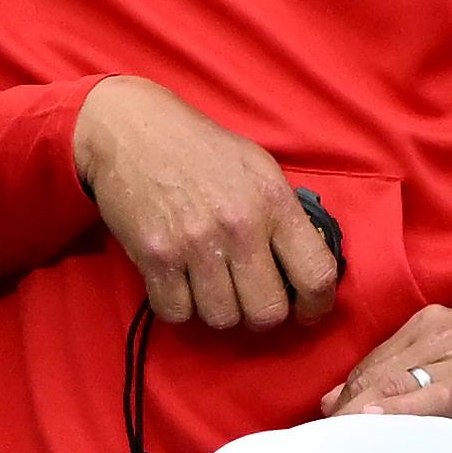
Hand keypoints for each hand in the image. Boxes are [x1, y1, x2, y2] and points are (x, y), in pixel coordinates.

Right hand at [73, 76, 338, 330]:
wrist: (134, 132)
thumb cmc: (203, 150)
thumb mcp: (260, 169)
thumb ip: (285, 216)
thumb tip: (303, 266)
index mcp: (274, 202)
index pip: (316, 274)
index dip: (318, 304)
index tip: (308, 310)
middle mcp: (240, 227)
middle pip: (267, 312)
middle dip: (263, 315)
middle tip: (253, 300)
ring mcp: (195, 245)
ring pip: (222, 319)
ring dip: (221, 311)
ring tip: (215, 286)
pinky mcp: (155, 257)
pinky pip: (178, 313)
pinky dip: (181, 307)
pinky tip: (182, 283)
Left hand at [320, 305, 451, 446]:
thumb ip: (398, 377)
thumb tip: (331, 401)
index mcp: (439, 322)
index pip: (374, 362)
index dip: (347, 397)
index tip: (330, 430)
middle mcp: (451, 331)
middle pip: (379, 372)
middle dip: (349, 410)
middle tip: (325, 450)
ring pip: (399, 382)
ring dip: (363, 416)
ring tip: (336, 449)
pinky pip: (437, 396)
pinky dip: (403, 410)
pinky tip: (375, 425)